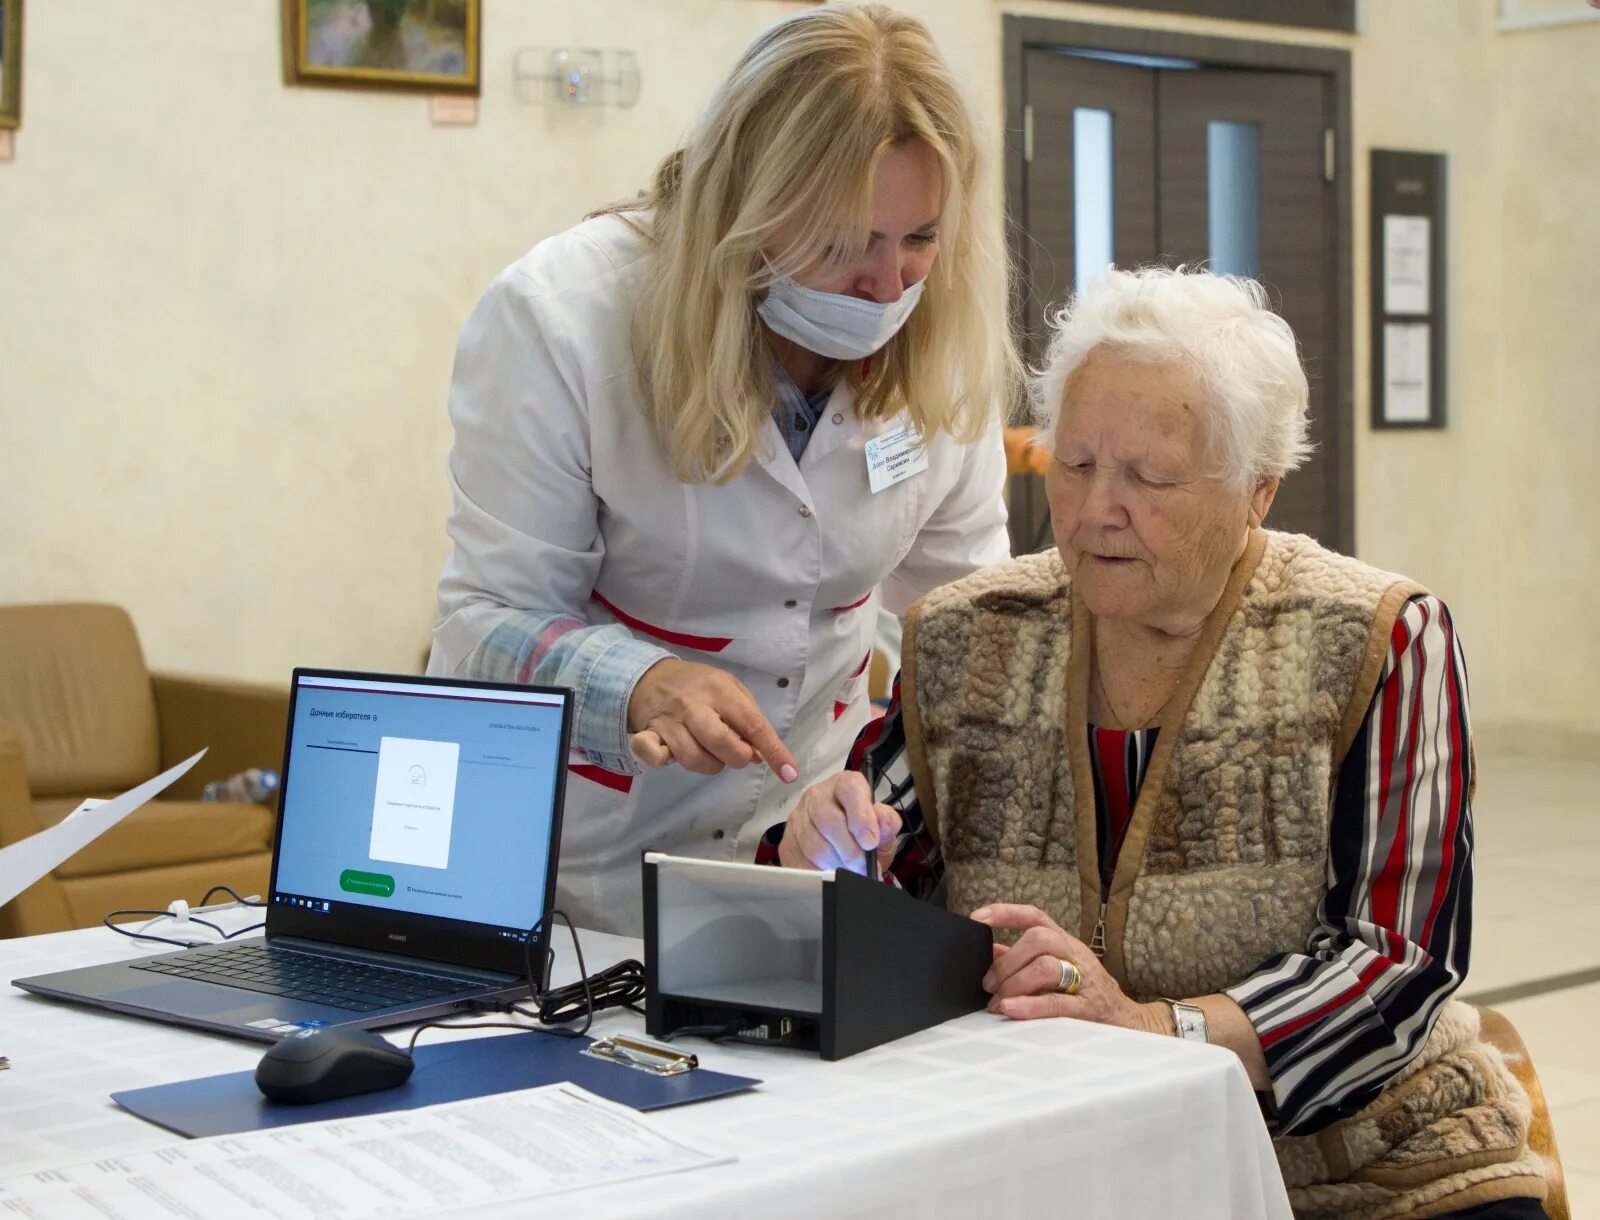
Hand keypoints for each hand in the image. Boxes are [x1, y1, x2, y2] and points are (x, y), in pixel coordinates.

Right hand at [627, 658, 798, 781]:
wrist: (648, 675)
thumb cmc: (698, 685)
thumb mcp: (729, 688)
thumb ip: (749, 719)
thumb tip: (761, 756)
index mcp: (720, 690)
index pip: (752, 724)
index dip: (774, 751)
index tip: (789, 774)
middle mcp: (694, 704)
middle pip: (720, 742)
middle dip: (737, 758)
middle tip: (737, 754)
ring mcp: (669, 720)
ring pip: (692, 758)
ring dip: (709, 765)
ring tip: (709, 752)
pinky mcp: (648, 733)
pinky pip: (654, 757)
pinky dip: (664, 761)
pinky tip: (670, 754)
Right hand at [777, 771, 900, 874]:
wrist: (845, 851)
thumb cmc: (865, 836)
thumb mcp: (884, 829)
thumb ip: (887, 822)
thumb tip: (882, 821)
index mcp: (846, 784)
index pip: (850, 790)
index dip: (861, 817)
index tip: (870, 842)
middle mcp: (819, 796)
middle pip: (829, 820)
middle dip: (850, 850)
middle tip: (863, 866)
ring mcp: (799, 818)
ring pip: (814, 845)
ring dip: (836, 864)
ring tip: (850, 871)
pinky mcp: (788, 842)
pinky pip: (801, 861)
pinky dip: (820, 872)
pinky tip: (833, 873)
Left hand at [972, 903, 1166, 1033]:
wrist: (1130, 1024)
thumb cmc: (1087, 994)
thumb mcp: (1058, 970)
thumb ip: (1024, 961)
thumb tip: (989, 953)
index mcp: (1065, 943)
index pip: (1036, 916)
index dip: (1006, 913)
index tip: (977, 918)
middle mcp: (1075, 955)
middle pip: (1038, 938)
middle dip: (1007, 960)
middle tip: (988, 984)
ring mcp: (1085, 980)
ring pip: (1046, 966)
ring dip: (1014, 984)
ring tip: (998, 1002)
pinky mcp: (1088, 1009)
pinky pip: (1056, 1003)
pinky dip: (1029, 1006)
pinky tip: (1010, 1009)